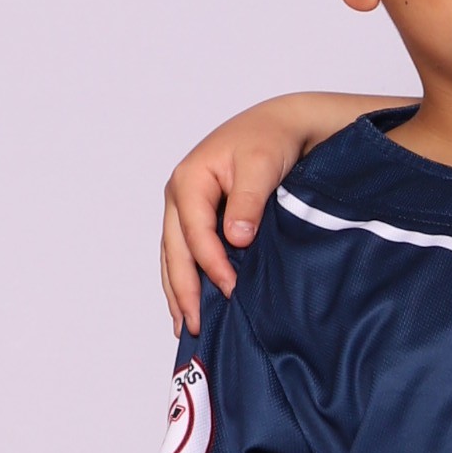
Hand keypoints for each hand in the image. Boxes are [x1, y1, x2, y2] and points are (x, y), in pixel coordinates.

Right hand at [160, 96, 368, 328]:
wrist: (278, 125)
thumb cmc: (270, 140)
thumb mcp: (262, 166)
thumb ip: (248, 203)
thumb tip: (235, 240)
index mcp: (189, 181)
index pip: (196, 234)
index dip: (212, 266)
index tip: (232, 291)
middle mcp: (178, 195)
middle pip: (175, 252)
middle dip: (183, 291)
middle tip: (195, 327)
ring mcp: (183, 207)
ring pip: (173, 256)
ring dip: (178, 291)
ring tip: (185, 326)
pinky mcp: (195, 216)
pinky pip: (184, 252)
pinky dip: (185, 278)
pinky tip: (190, 303)